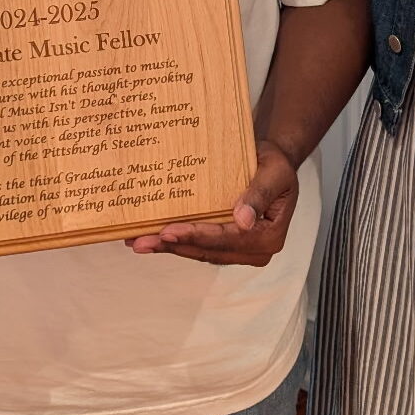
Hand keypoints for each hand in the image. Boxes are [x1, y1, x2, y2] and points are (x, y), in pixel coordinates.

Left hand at [127, 140, 299, 265]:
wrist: (273, 163)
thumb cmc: (276, 165)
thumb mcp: (274, 173)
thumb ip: (260, 194)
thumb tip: (243, 221)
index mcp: (269, 237)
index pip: (227, 239)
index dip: (197, 236)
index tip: (169, 231)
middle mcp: (255, 250)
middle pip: (209, 250)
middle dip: (174, 246)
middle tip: (142, 241)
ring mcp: (239, 250)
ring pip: (199, 251)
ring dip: (169, 247)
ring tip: (138, 242)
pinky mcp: (226, 245)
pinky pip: (198, 245)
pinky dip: (176, 242)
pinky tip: (152, 238)